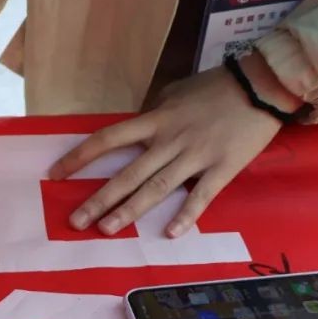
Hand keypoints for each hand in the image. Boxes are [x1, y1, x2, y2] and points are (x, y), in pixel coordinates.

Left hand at [49, 52, 297, 236]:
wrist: (262, 85)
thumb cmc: (216, 87)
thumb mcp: (176, 92)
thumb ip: (155, 113)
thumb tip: (137, 130)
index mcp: (156, 120)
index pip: (108, 139)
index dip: (79, 157)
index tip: (55, 174)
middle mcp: (169, 140)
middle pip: (127, 173)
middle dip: (98, 199)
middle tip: (75, 221)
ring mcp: (195, 156)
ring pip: (156, 188)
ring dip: (129, 211)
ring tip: (106, 230)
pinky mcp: (222, 168)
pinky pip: (200, 196)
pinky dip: (185, 215)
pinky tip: (169, 234)